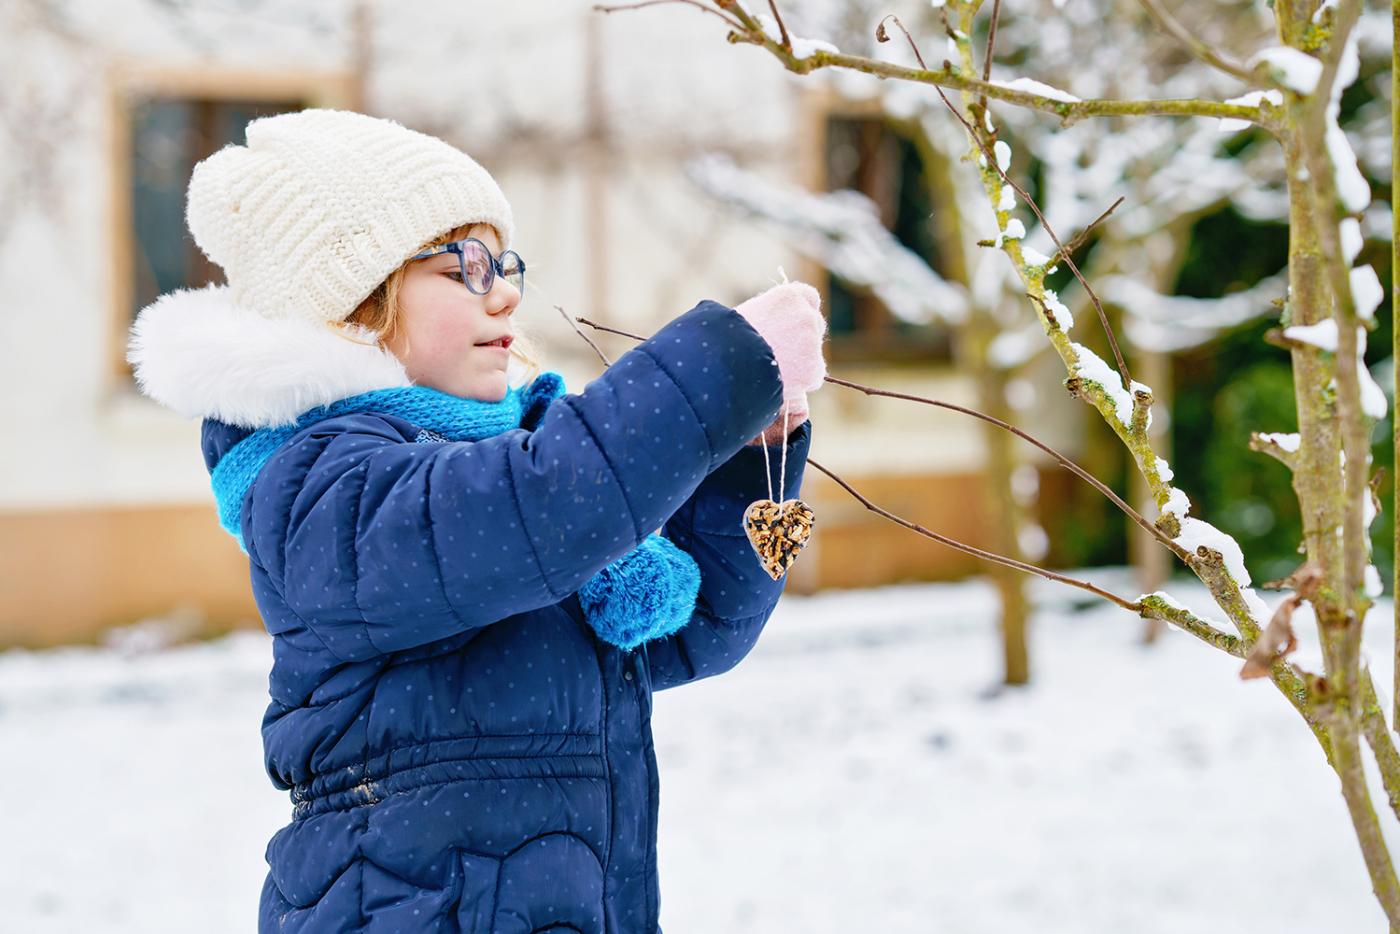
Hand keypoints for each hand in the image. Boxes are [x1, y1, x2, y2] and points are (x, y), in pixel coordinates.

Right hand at [735, 281, 826, 444]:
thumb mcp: (741, 318)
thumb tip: (764, 331)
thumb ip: (763, 319)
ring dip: (800, 364)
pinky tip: (779, 385)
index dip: (801, 312)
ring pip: (814, 355)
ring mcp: (811, 342)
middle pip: (814, 325)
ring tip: (772, 373)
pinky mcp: (813, 368)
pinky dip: (801, 384)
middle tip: (781, 354)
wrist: (724, 366)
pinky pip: (812, 379)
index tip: (793, 325)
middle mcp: (805, 314)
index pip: (809, 298)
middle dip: (803, 339)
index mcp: (788, 297)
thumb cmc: (722, 342)